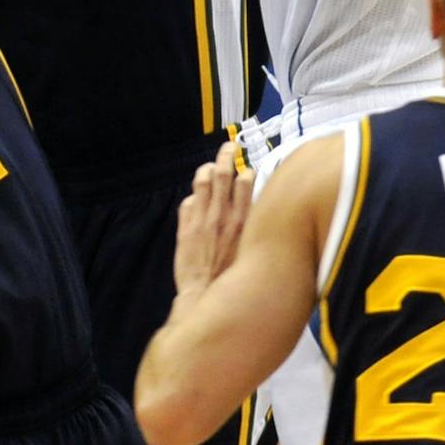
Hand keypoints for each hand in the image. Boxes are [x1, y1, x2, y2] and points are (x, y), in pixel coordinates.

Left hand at [173, 143, 252, 298]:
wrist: (204, 298)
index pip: (246, 180)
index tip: (248, 170)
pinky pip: (187, 203)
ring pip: (201, 182)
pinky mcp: (185, 229)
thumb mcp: (253, 251)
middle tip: (229, 147)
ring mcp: (201, 220)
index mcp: (243, 221)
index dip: (247, 171)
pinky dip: (192, 198)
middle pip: (222, 172)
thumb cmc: (235, 281)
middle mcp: (222, 215)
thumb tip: (260, 211)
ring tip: (209, 166)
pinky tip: (196, 201)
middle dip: (226, 154)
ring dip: (206, 170)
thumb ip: (254, 228)